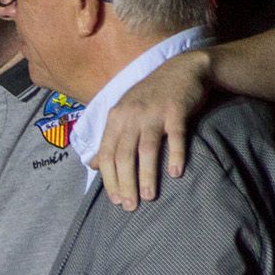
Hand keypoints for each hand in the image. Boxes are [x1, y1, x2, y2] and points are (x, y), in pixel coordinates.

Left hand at [93, 49, 212, 210]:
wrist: (183, 68)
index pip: (107, 153)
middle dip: (125, 182)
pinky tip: (176, 173)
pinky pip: (176, 135)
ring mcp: (154, 112)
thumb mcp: (125, 114)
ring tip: (149, 196)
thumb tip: (92, 165)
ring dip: (146, 174)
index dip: (109, 179)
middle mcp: (131, 115)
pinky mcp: (176, 109)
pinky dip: (176, 154)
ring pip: (147, 148)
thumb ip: (110, 139)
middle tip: (130, 206)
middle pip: (124, 154)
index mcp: (116, 118)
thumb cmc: (152, 96)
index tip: (114, 200)